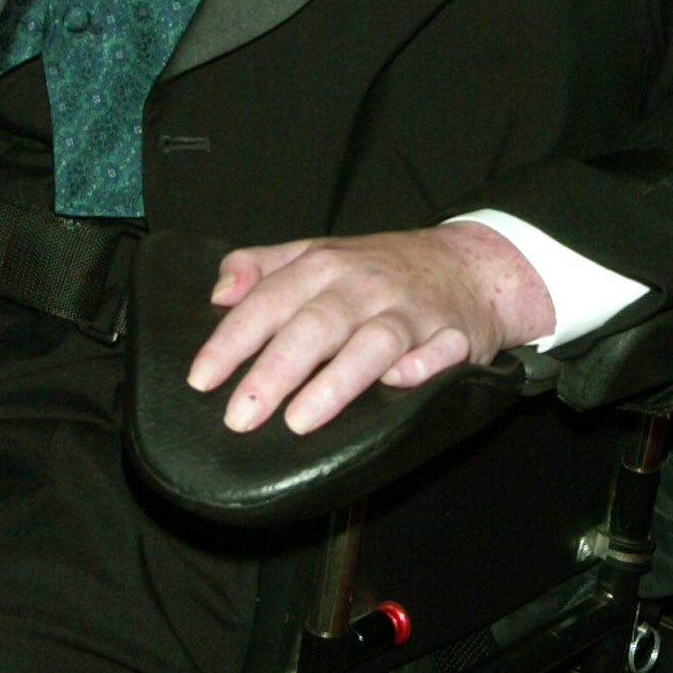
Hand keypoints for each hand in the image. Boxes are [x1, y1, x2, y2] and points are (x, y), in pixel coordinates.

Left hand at [188, 224, 554, 437]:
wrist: (472, 263)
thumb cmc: (380, 269)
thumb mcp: (317, 252)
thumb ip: (261, 267)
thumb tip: (217, 293)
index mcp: (324, 264)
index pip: (269, 300)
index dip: (233, 340)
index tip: (201, 379)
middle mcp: (365, 285)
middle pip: (315, 325)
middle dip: (274, 371)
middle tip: (239, 417)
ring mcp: (411, 310)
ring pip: (373, 342)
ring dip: (337, 380)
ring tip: (299, 420)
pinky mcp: (455, 335)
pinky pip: (442, 352)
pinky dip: (423, 367)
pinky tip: (399, 384)